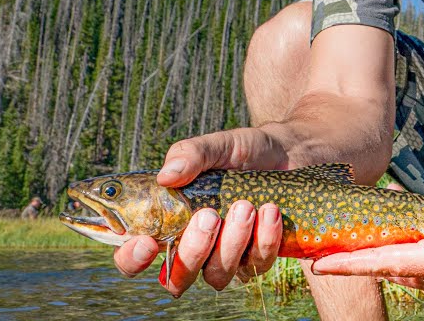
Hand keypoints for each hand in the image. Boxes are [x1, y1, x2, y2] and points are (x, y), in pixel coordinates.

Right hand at [111, 128, 287, 295]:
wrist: (291, 151)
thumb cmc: (244, 150)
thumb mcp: (217, 145)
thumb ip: (189, 155)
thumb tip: (165, 177)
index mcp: (170, 222)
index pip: (134, 256)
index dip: (132, 259)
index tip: (147, 243)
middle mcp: (195, 247)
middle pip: (178, 277)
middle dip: (192, 251)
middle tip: (209, 215)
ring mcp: (227, 257)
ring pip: (218, 275)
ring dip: (231, 243)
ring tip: (245, 206)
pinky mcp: (259, 257)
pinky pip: (256, 264)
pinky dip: (264, 239)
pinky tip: (270, 210)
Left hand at [309, 179, 423, 301]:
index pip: (388, 262)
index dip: (351, 262)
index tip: (318, 262)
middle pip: (390, 271)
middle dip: (356, 263)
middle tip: (321, 253)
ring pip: (406, 274)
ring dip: (379, 263)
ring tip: (351, 249)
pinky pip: (423, 274)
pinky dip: (404, 263)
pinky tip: (399, 248)